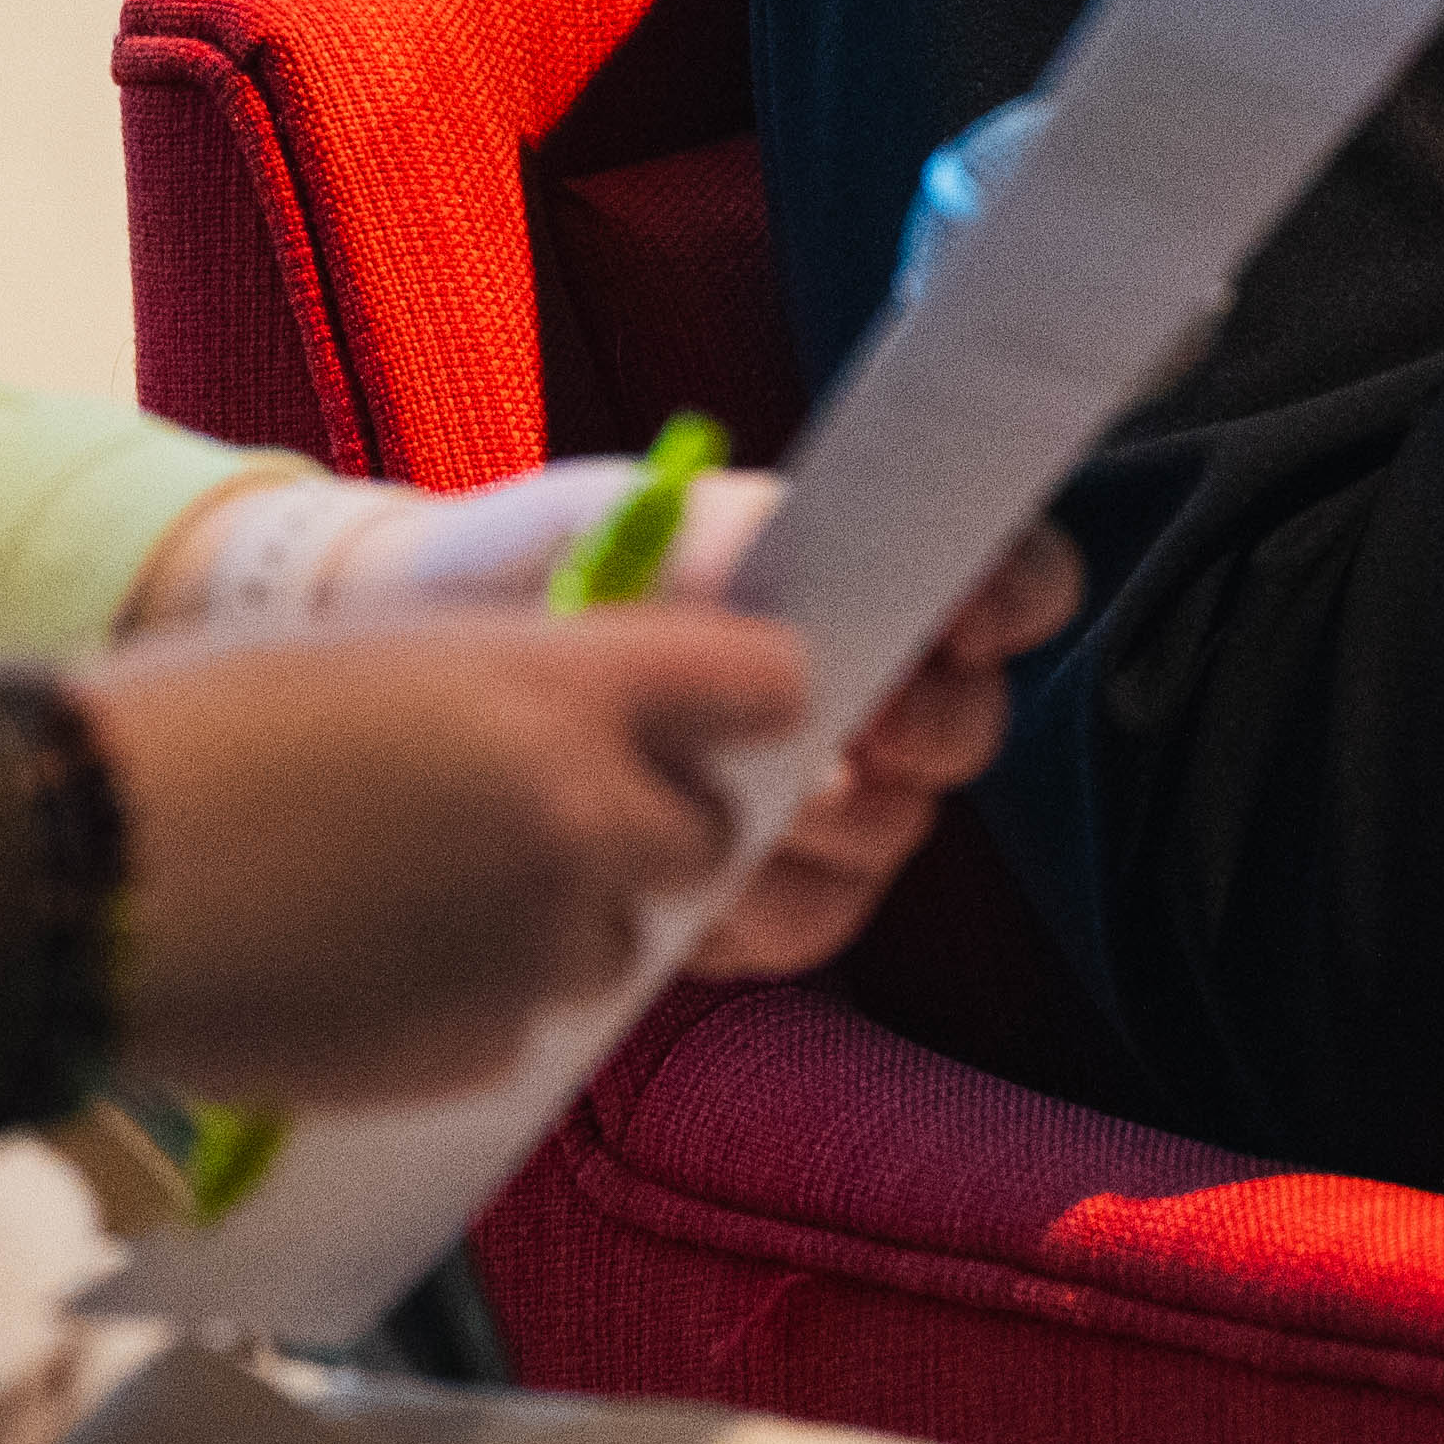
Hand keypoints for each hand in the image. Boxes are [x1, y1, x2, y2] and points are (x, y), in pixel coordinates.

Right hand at [61, 608, 799, 1105]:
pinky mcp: (477, 1055)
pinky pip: (524, 1023)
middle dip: (650, 827)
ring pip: (621, 942)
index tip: (715, 710)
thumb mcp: (394, 651)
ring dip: (557, 921)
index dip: (744, 697)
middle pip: (708, 835)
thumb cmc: (203, 722)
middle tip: (539, 812)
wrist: (72, 865)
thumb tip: (625, 737)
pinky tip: (365, 958)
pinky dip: (474, 996)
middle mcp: (579, 818)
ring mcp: (534, 950)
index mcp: (562, 686)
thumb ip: (532, 689)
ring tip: (417, 888)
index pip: (763, 680)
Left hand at [320, 465, 1078, 982]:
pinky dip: (761, 909)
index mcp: (863, 580)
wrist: (432, 667)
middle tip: (858, 739)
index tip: (962, 619)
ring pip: (898, 834)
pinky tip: (696, 889)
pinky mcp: (768, 898)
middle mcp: (873, 694)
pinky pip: (812, 922)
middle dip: (924, 733)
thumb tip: (830, 611)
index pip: (1010, 582)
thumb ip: (748, 547)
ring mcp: (830, 805)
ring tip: (750, 810)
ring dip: (830, 829)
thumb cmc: (544, 566)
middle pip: (969, 727)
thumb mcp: (634, 520)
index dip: (1011, 599)